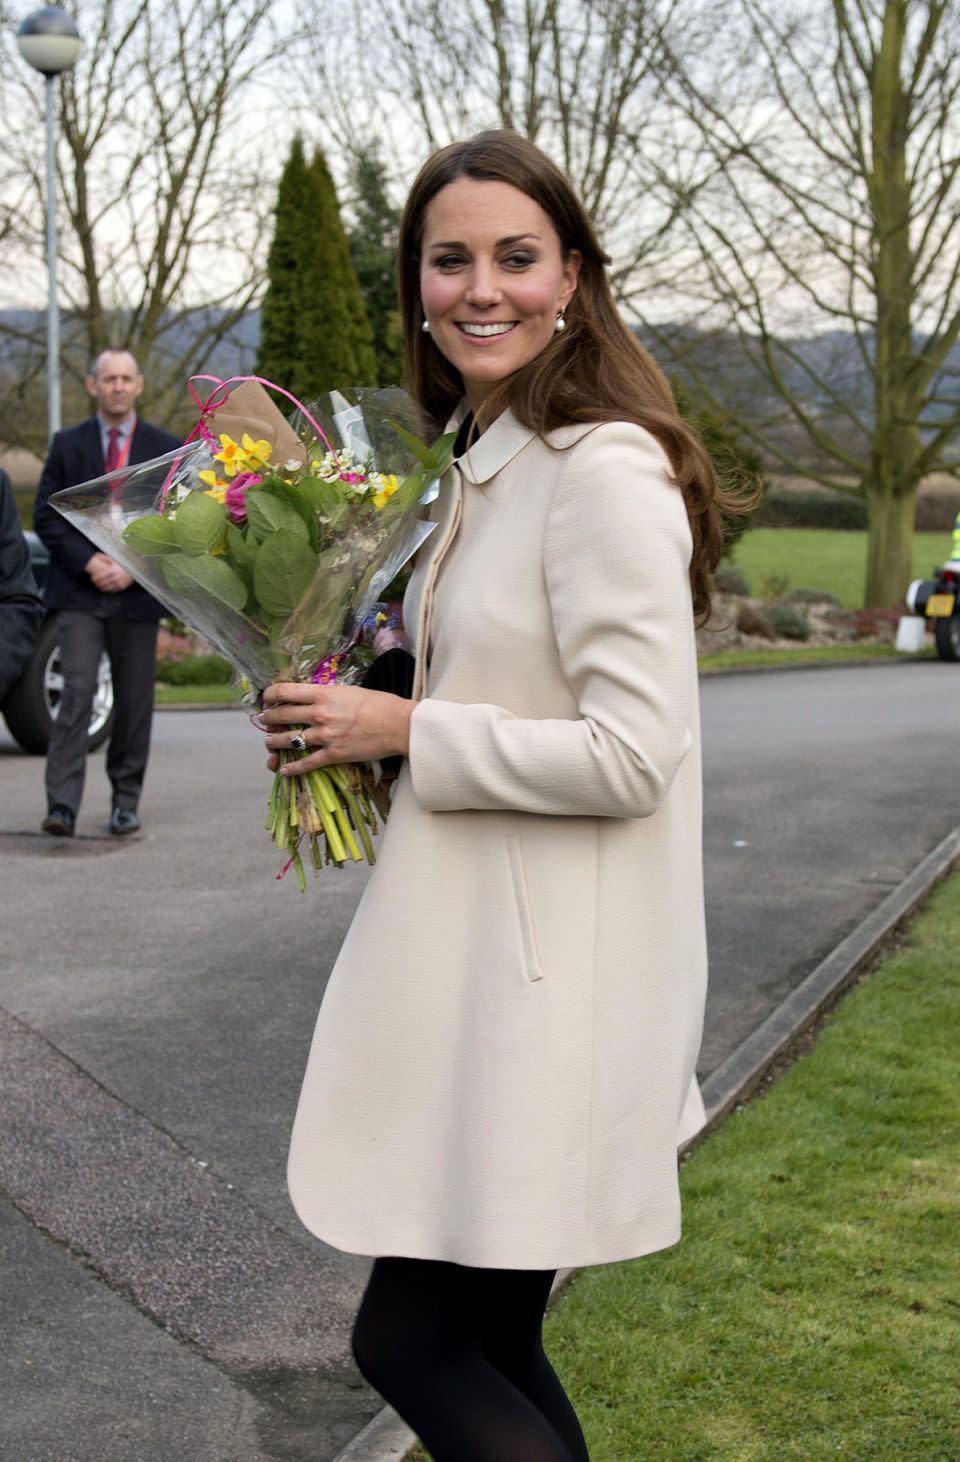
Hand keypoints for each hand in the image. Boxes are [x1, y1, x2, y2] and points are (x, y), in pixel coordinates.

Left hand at [86, 552, 133, 592]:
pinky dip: (109, 590)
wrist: (134, 567)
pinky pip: (114, 590)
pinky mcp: (122, 586)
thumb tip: (96, 555)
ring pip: (107, 588)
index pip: (100, 576)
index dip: (95, 578)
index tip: (93, 578)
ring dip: (102, 588)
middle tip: (95, 583)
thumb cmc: (122, 563)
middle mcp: (115, 577)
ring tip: (99, 587)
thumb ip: (105, 558)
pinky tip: (106, 589)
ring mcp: (119, 582)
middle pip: (103, 583)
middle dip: (97, 583)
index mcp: (112, 570)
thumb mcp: (114, 559)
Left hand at [260, 682, 413, 773]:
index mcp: (323, 694)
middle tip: (264, 720)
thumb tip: (313, 697)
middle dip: (268, 718)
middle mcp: (319, 714)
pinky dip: (292, 768)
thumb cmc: (379, 703)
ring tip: (269, 742)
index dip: (270, 695)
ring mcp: (325, 736)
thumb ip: (328, 694)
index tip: (267, 698)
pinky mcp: (333, 754)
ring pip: (289, 739)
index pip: (285, 692)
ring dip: (274, 742)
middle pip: (282, 716)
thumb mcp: (349, 690)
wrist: (398, 725)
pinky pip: (306, 763)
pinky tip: (283, 769)